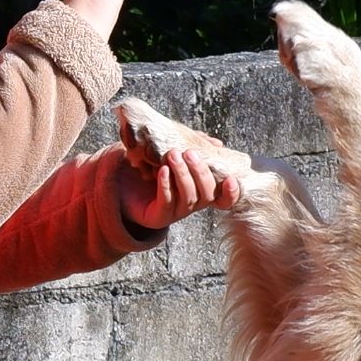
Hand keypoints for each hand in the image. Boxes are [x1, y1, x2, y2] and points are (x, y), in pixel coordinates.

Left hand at [114, 95, 248, 229]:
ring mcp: (177, 212)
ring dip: (182, 174)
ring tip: (173, 154)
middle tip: (188, 152)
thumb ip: (196, 148)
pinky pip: (166, 201)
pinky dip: (166, 185)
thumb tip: (216, 144)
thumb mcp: (179, 155)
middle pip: (206, 193)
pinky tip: (162, 170)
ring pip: (188, 197)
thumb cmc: (159, 170)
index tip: (231, 178)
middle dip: (199, 171)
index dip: (232, 192)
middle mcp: (194, 204)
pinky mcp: (159, 216)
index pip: (225, 199)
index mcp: (202, 192)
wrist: (128, 188)